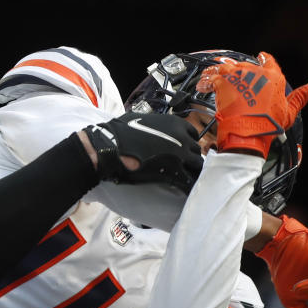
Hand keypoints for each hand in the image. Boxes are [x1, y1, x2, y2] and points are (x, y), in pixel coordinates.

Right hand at [83, 112, 203, 192]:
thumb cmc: (120, 133)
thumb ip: (154, 123)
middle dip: (189, 158)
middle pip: (196, 151)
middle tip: (180, 165)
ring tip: (181, 177)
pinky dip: (187, 185)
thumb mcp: (141, 119)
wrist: (110, 148)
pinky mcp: (174, 172)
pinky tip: (182, 188)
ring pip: (197, 165)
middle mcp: (182, 138)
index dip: (186, 143)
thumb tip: (154, 126)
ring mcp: (180, 155)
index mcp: (175, 123)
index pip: (192, 134)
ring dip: (190, 171)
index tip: (181, 150)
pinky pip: (189, 181)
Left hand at [200, 52, 307, 156]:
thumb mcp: (289, 110)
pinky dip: (206, 81)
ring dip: (219, 71)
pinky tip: (203, 85)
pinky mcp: (221, 82)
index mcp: (272, 77)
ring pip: (225, 67)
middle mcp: (254, 72)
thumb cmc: (268, 123)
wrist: (247, 132)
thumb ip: (301, 95)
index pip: (269, 61)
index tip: (260, 57)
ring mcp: (236, 76)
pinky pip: (210, 77)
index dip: (264, 59)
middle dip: (238, 70)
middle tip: (233, 78)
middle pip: (244, 65)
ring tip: (213, 76)